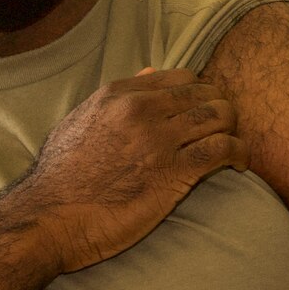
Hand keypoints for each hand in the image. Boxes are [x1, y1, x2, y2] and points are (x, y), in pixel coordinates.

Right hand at [6, 67, 245, 273]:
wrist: (48, 218)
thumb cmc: (59, 177)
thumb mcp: (78, 122)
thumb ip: (114, 98)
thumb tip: (148, 70)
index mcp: (120, 94)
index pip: (182, 77)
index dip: (200, 92)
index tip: (204, 110)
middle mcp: (142, 110)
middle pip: (206, 94)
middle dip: (221, 109)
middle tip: (224, 130)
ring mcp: (159, 140)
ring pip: (220, 116)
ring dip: (233, 128)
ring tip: (232, 145)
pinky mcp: (174, 172)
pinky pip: (223, 149)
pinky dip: (240, 153)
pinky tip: (240, 164)